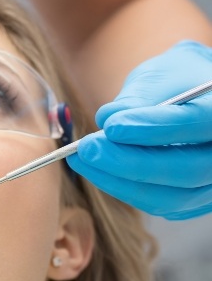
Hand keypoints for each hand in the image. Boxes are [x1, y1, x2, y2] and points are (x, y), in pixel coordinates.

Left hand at [67, 40, 211, 219]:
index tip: (111, 126)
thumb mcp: (159, 76)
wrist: (193, 95)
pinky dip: (124, 189)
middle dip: (130, 162)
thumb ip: (137, 99)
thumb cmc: (176, 80)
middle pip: (187, 170)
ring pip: (171, 197)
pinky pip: (160, 205)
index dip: (154, 128)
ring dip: (120, 181)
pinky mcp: (196, 201)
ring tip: (83, 159)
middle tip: (88, 148)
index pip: (197, 123)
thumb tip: (108, 119)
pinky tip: (97, 171)